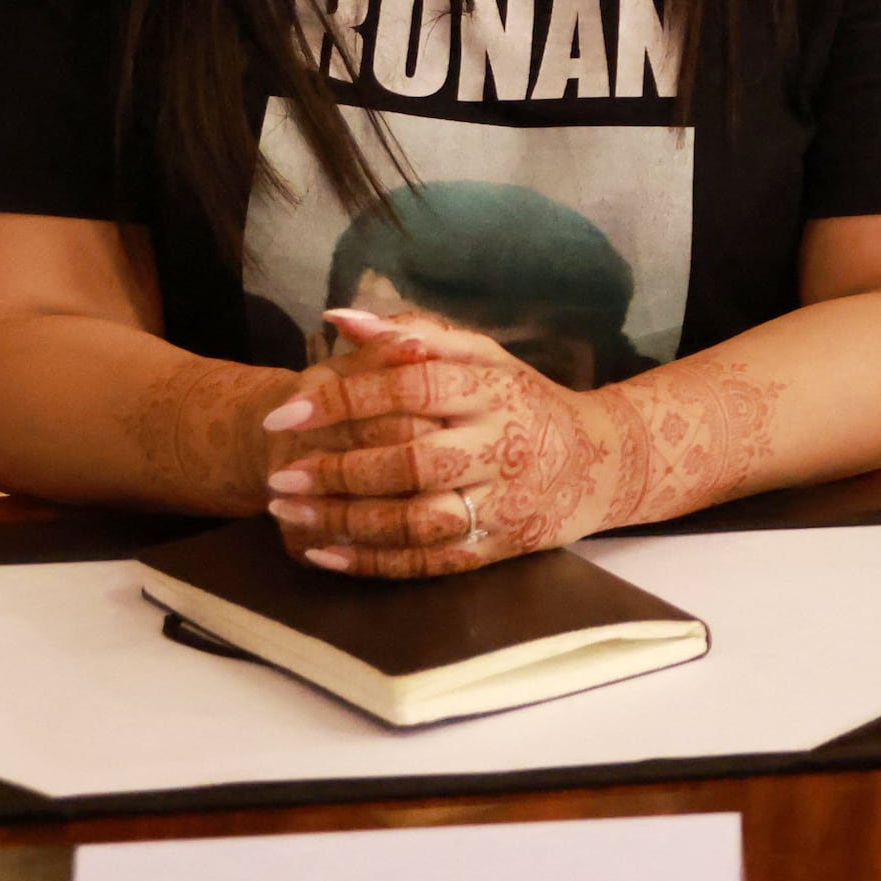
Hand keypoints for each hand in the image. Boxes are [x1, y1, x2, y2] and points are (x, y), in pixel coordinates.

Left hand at [257, 308, 656, 577]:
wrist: (600, 463)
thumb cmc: (522, 402)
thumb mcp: (484, 356)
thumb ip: (413, 333)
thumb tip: (339, 319)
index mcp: (493, 391)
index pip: (414, 389)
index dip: (346, 399)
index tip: (286, 413)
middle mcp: (500, 446)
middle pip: (412, 462)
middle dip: (338, 471)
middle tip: (280, 475)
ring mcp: (503, 502)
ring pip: (418, 520)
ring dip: (346, 520)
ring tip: (288, 512)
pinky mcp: (499, 546)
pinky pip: (430, 562)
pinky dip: (372, 562)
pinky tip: (324, 552)